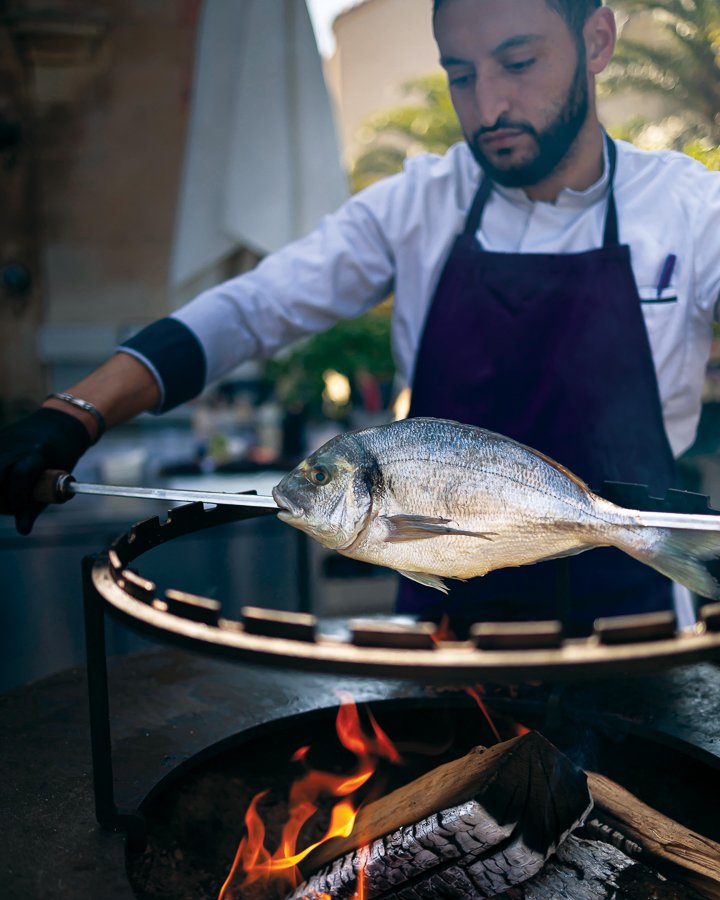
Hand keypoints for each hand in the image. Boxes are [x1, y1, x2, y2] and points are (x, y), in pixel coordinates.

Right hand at [0, 408, 93, 533]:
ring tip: (6, 498)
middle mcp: (17, 444)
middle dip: (1, 500)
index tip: (21, 509)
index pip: (20, 476)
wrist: (60, 422)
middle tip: (9, 506)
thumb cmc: (62, 456)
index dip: (18, 499)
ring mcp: (2, 441)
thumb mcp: (59, 478)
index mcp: (39, 451)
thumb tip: (23, 530)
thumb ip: (38, 505)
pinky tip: (3, 484)